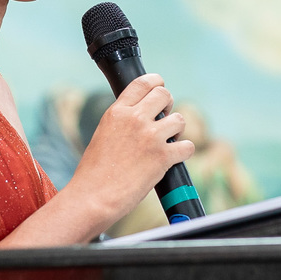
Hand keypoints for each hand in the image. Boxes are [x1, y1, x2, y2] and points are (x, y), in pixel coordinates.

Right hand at [68, 75, 194, 224]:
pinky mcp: (162, 157)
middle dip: (168, 105)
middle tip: (164, 119)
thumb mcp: (103, 133)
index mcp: (117, 112)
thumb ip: (122, 120)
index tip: (160, 89)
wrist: (93, 197)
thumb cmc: (94, 172)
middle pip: (164, 95)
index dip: (156, 83)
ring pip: (180, 119)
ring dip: (177, 130)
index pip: (143, 82)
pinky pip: (187, 146)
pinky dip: (184, 152)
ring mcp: (150, 136)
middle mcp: (134, 119)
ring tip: (168, 141)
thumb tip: (141, 116)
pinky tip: (174, 158)